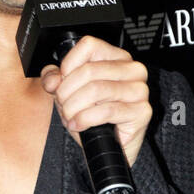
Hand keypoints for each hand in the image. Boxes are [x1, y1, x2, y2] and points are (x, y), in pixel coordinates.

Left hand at [40, 36, 151, 168]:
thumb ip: (56, 80)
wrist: (109, 147)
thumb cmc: (93, 117)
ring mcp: (140, 90)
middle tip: (63, 105)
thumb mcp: (69, 94)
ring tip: (70, 117)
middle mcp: (132, 70)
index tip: (61, 82)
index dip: (68, 64)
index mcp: (117, 57)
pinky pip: (107, 110)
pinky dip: (85, 119)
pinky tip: (78, 125)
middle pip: (89, 70)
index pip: (89, 45)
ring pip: (96, 89)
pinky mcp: (142, 111)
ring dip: (74, 106)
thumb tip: (51, 79)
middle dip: (67, 91)